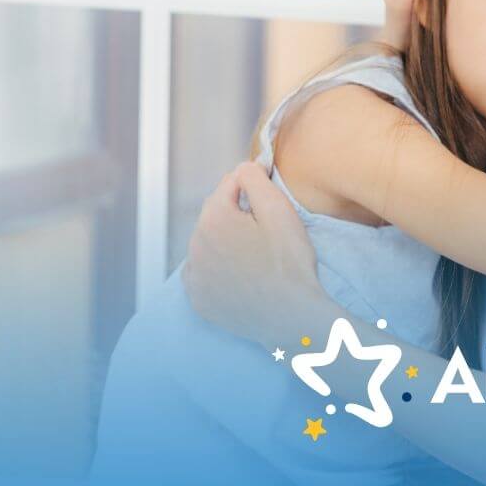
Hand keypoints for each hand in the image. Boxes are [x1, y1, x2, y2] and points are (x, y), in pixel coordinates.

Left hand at [182, 162, 325, 347]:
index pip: (228, 186)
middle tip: (266, 227)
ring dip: (226, 239)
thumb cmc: (290, 263)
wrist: (291, 318)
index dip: (250, 185)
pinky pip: (204, 272)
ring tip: (256, 252)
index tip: (269, 191)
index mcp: (213, 220)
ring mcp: (194, 277)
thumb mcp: (280, 211)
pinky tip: (241, 272)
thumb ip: (255, 180)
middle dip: (237, 213)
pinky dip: (218, 267)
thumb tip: (243, 167)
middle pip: (215, 214)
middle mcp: (194, 247)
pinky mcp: (199, 300)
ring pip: (208, 243)